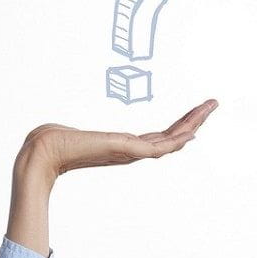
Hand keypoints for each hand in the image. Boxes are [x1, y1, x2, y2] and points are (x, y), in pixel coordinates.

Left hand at [24, 98, 218, 178]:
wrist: (43, 152)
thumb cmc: (55, 141)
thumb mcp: (78, 134)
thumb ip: (82, 136)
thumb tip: (67, 133)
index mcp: (121, 146)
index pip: (156, 138)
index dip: (177, 128)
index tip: (194, 117)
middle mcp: (129, 151)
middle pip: (170, 138)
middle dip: (192, 121)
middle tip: (213, 104)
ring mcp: (128, 152)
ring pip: (170, 141)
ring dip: (192, 124)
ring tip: (210, 107)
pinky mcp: (124, 151)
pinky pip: (159, 147)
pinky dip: (176, 139)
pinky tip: (192, 131)